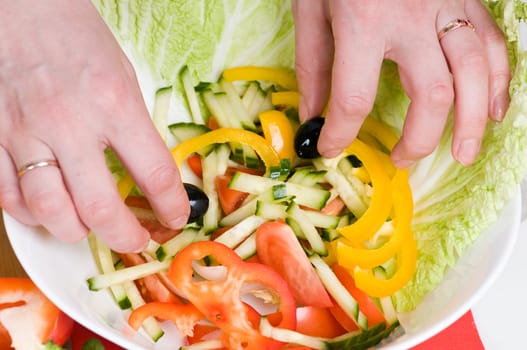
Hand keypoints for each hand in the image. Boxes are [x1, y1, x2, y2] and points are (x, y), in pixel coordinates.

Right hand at [0, 0, 188, 251]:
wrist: (22, 7)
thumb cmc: (78, 39)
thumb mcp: (124, 78)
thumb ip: (134, 129)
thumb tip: (147, 176)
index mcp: (114, 103)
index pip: (155, 174)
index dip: (172, 206)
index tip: (176, 218)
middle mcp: (69, 123)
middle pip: (101, 208)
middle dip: (126, 237)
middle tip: (137, 241)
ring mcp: (26, 132)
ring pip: (50, 212)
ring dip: (77, 232)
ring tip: (91, 228)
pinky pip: (8, 196)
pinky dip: (32, 214)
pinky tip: (49, 209)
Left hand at [292, 0, 509, 166]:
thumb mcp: (311, 7)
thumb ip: (313, 64)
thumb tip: (312, 114)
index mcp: (364, 21)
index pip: (354, 98)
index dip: (339, 134)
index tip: (328, 149)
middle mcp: (412, 18)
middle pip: (431, 96)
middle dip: (417, 139)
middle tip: (403, 161)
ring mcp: (447, 6)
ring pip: (475, 75)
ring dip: (470, 123)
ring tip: (461, 154)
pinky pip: (493, 45)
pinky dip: (498, 82)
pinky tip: (491, 111)